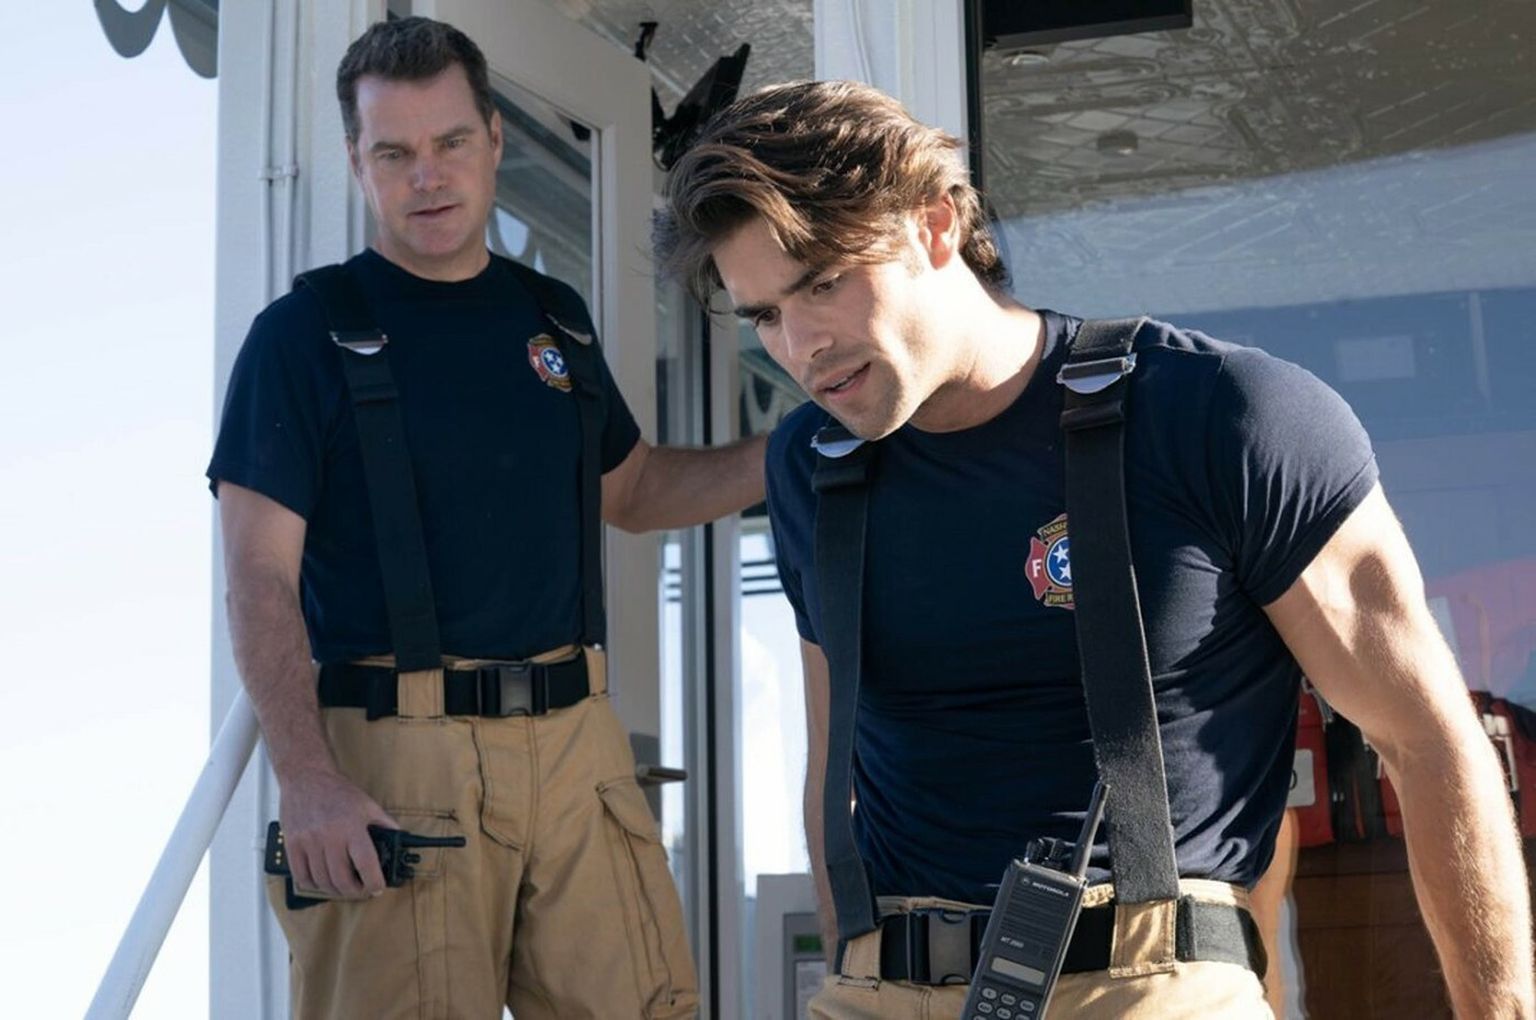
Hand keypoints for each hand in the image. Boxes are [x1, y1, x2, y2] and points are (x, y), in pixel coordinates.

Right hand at [277, 769, 399, 898]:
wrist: (306, 778)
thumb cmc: (337, 791)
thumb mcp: (368, 805)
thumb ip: (385, 824)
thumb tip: (400, 840)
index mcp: (351, 827)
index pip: (366, 863)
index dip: (374, 881)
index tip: (378, 888)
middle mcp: (329, 836)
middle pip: (342, 879)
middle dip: (355, 891)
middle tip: (362, 890)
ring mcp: (308, 842)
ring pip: (322, 881)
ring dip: (336, 891)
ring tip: (345, 887)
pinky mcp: (293, 845)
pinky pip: (301, 876)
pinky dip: (313, 885)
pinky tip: (322, 881)